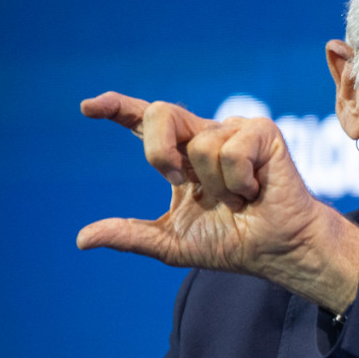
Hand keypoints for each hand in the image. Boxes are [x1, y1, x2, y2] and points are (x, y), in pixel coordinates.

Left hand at [78, 91, 358, 313]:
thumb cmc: (232, 243)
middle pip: (163, 112)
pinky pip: (232, 150)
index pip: (144, 123)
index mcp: (181, 156)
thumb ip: (130, 236)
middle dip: (161, 150)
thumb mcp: (171, 243)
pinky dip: (240, 180)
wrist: (276, 250)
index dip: (117, 108)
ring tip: (239, 197)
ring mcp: (235, 131)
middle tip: (180, 182)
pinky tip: (255, 190)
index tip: (88, 108)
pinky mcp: (263, 133)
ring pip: (201, 143)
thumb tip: (82, 239)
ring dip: (218, 184)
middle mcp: (205, 136)